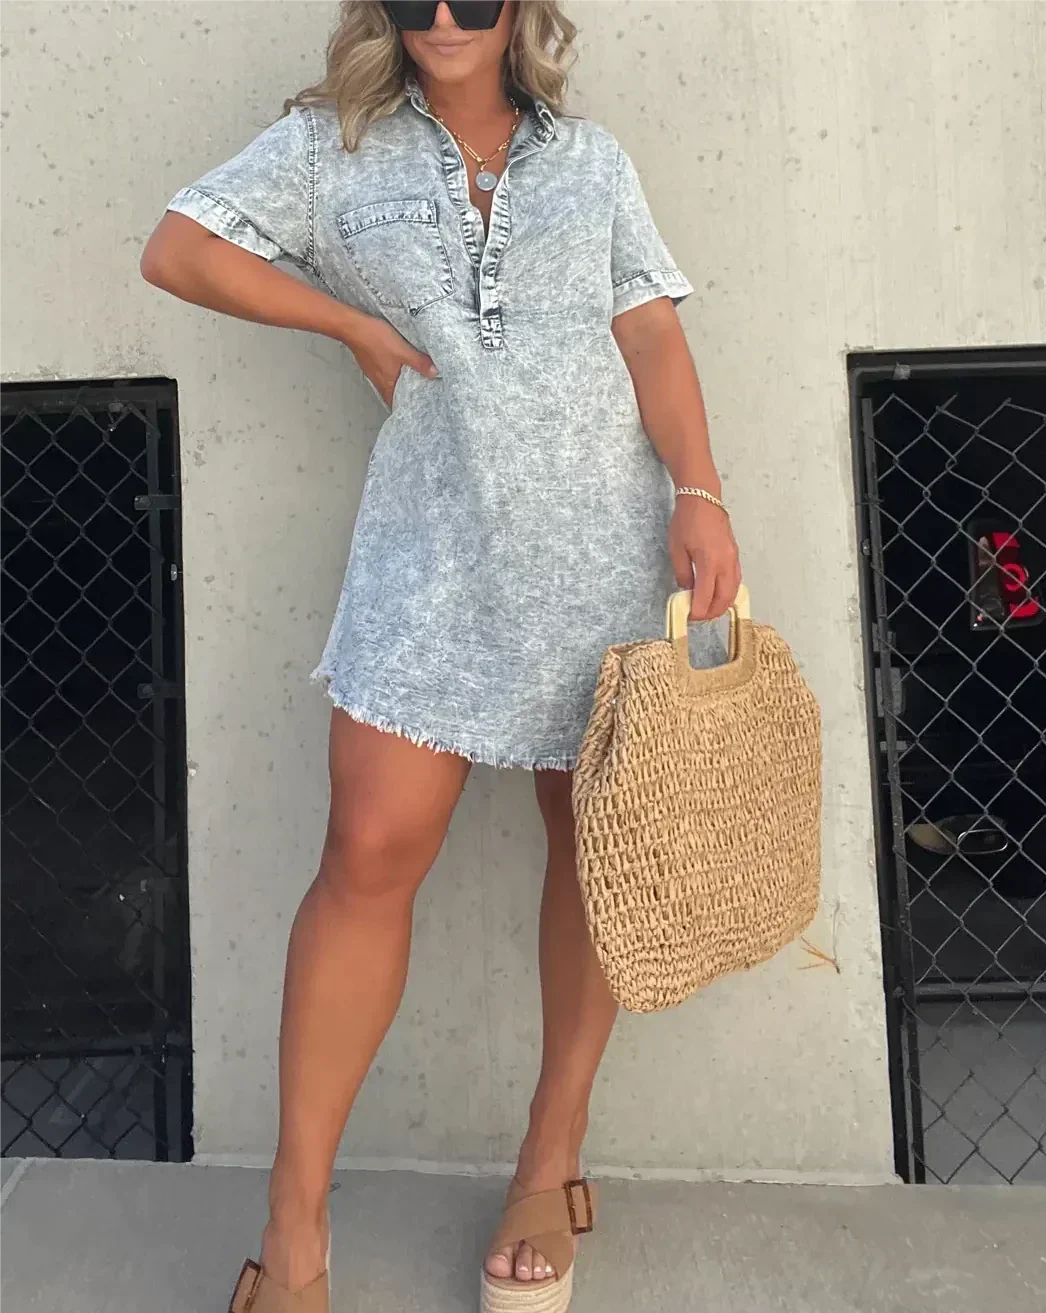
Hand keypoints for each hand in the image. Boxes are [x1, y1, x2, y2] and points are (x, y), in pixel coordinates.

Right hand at [341, 314, 438, 406]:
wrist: (353, 327)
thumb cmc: (376, 339)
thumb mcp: (403, 351)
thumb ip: (419, 363)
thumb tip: (434, 373)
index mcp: (388, 383)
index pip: (398, 403)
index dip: (407, 406)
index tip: (417, 406)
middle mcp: (379, 382)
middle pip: (393, 395)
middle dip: (405, 395)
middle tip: (418, 393)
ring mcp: (373, 373)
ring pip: (389, 384)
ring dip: (398, 384)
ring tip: (411, 381)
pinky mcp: (370, 363)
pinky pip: (383, 374)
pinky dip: (391, 374)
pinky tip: (397, 367)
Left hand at [668, 496, 741, 619]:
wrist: (703, 498)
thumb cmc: (687, 521)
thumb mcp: (676, 550)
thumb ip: (682, 574)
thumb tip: (687, 591)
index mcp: (709, 563)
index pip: (706, 597)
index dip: (698, 612)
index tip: (689, 617)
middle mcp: (725, 564)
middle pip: (724, 599)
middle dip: (712, 612)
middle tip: (698, 617)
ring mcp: (733, 559)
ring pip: (733, 592)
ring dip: (722, 604)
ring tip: (708, 609)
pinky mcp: (735, 555)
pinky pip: (736, 580)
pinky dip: (728, 592)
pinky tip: (718, 594)